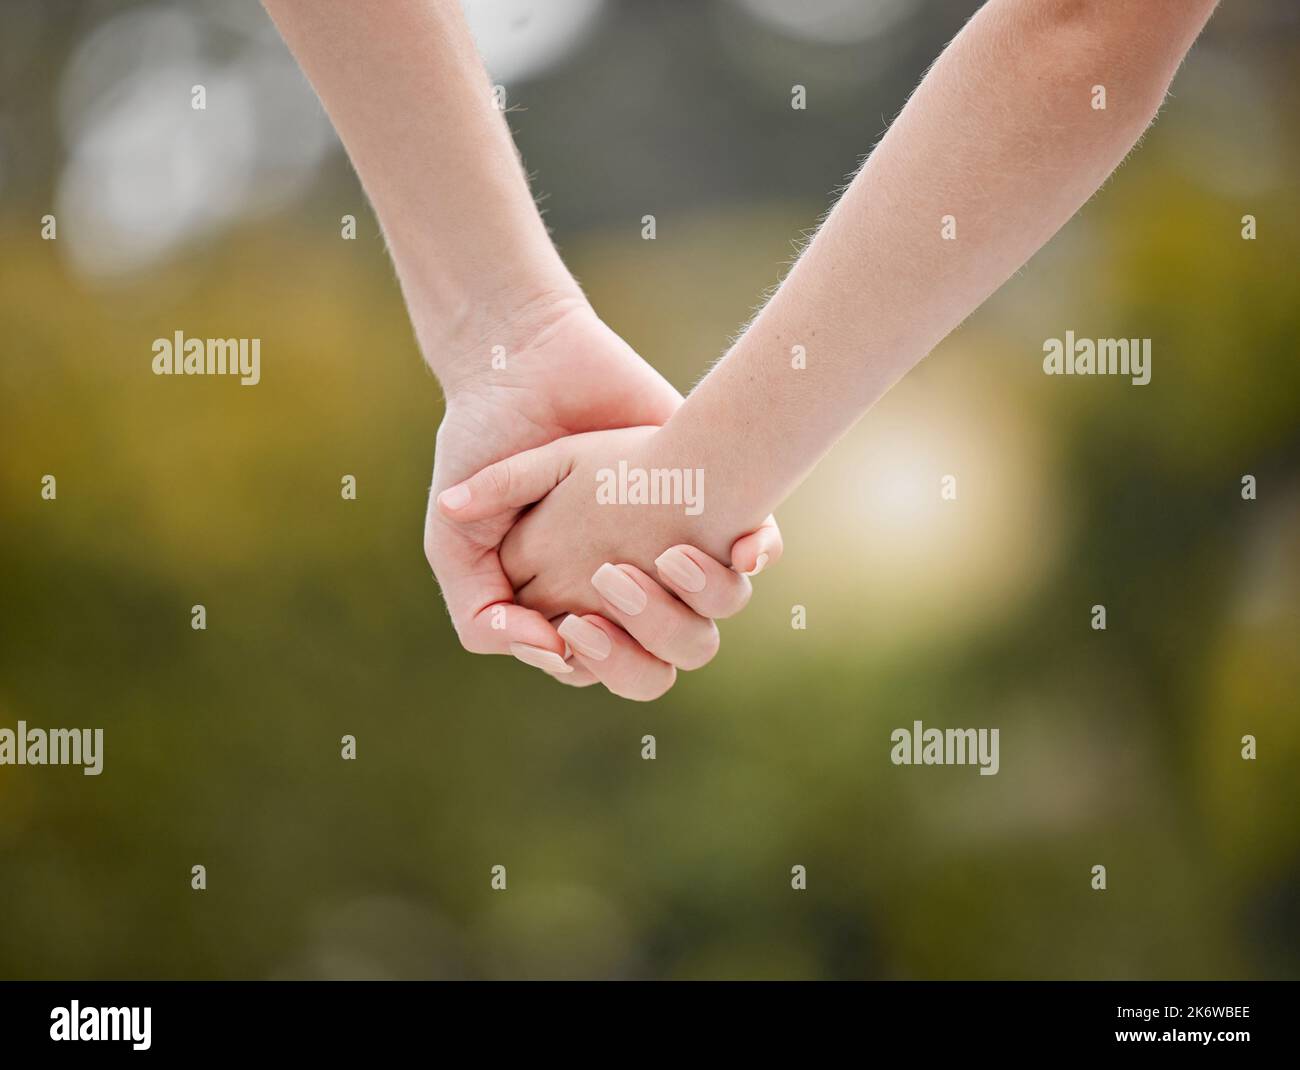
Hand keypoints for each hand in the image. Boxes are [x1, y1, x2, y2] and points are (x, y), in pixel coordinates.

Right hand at [436, 424, 779, 694]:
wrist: (530, 359)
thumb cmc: (486, 445)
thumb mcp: (455, 537)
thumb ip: (477, 608)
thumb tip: (545, 649)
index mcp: (571, 601)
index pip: (597, 667)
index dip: (592, 661)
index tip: (571, 625)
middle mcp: (628, 586)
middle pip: (655, 665)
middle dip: (637, 652)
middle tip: (609, 593)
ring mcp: (672, 548)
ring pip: (707, 623)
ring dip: (688, 607)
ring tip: (664, 558)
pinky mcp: (713, 502)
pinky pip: (753, 553)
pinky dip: (753, 556)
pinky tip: (740, 546)